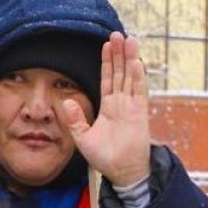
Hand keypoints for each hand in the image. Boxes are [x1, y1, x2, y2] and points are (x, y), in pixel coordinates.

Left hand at [60, 31, 151, 187]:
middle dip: (119, 54)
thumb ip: (74, 119)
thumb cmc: (104, 158)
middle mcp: (121, 104)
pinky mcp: (140, 114)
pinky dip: (137, 77)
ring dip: (129, 59)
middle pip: (120, 73)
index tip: (107, 45)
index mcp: (109, 107)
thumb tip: (67, 101)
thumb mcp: (82, 138)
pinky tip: (136, 62)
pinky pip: (139, 92)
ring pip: (130, 77)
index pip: (108, 79)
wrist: (122, 173)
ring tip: (129, 40)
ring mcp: (132, 107)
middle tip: (118, 34)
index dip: (107, 62)